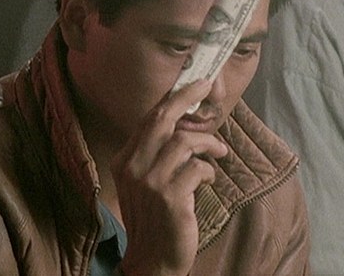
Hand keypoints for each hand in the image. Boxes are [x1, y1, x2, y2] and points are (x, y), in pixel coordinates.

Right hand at [111, 79, 227, 275]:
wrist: (152, 259)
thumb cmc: (154, 218)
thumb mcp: (145, 182)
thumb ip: (156, 155)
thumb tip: (184, 126)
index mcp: (124, 159)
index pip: (149, 118)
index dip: (174, 98)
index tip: (195, 83)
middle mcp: (132, 166)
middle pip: (162, 118)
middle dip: (188, 97)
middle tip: (208, 85)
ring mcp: (149, 181)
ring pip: (184, 141)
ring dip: (208, 143)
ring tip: (219, 151)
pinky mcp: (169, 196)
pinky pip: (197, 168)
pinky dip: (209, 171)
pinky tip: (209, 180)